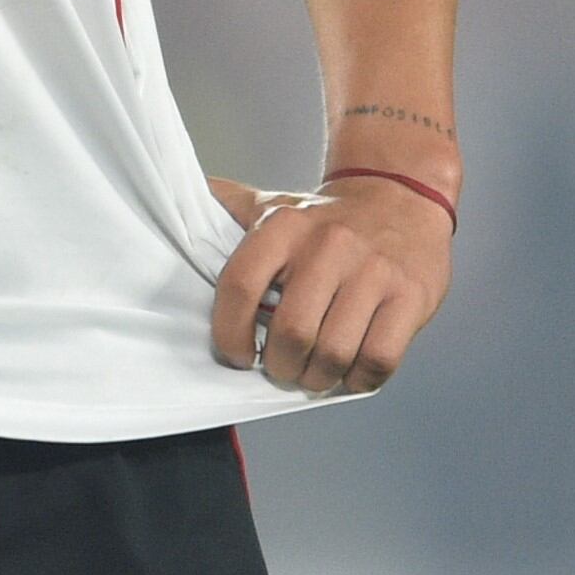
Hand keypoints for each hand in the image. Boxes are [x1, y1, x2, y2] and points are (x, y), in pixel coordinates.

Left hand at [209, 176, 454, 395]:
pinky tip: (350, 370)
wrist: (403, 193)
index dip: (230, 334)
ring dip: (317, 378)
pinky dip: (358, 380)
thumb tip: (165, 200)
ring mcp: (374, 271)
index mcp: (285, 226)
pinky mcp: (410, 296)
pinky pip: (378, 360)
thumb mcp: (273, 204)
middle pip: (290, 333)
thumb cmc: (328, 217)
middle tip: (282, 367)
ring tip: (313, 373)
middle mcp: (329, 245)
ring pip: (333, 353)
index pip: (240, 286)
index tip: (237, 354)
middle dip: (280, 366)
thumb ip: (225, 210)